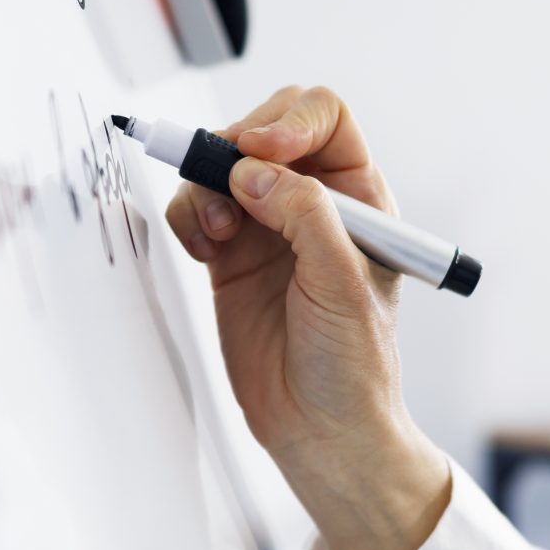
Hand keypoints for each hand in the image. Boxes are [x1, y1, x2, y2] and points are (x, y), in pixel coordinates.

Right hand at [166, 86, 448, 549]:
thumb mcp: (344, 285)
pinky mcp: (230, 256)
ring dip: (207, 185)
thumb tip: (255, 170)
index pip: (326, 119)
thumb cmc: (353, 366)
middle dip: (236, 145)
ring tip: (217, 235)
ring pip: (222, 167)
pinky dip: (189, 215)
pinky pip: (197, 208)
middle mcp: (314, 204)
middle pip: (266, 129)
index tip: (262, 150)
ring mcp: (269, 228)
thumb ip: (304, 217)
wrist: (319, 430)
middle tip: (226, 184)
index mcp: (360, 198)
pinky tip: (204, 251)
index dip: (291, 120)